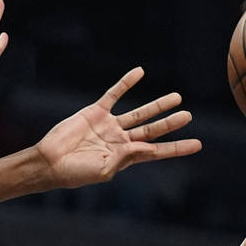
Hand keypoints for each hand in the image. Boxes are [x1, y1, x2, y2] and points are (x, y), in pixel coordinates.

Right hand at [34, 67, 200, 188]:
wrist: (49, 161)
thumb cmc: (74, 173)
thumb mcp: (102, 171)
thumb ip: (125, 159)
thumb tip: (147, 146)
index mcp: (125, 157)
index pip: (156, 151)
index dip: (176, 148)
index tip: (197, 144)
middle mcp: (121, 141)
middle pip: (152, 130)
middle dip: (170, 123)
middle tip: (188, 116)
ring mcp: (109, 125)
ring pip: (139, 113)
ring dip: (157, 105)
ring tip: (177, 97)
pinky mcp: (95, 112)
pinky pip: (114, 94)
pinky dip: (126, 83)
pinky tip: (139, 72)